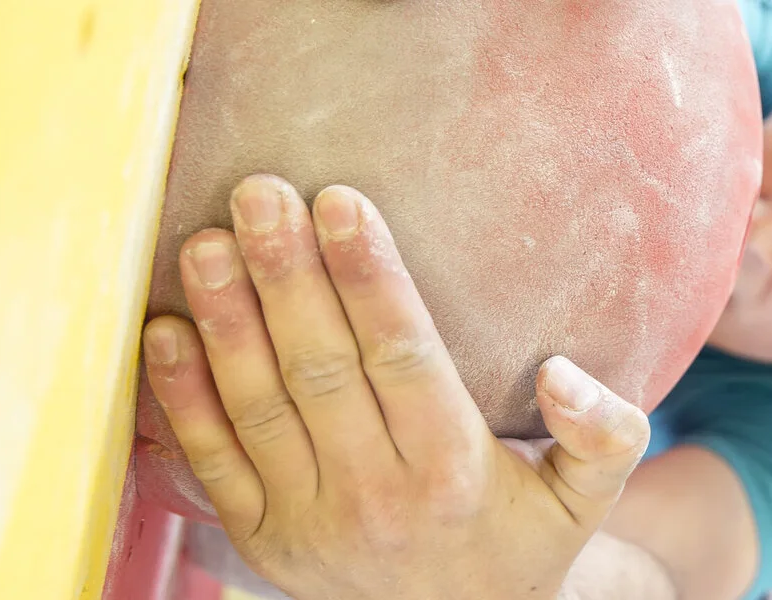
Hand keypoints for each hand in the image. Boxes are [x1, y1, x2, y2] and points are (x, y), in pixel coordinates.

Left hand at [139, 175, 648, 599]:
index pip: (404, 358)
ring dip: (226, 318)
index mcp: (454, 471)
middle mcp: (377, 497)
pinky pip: (213, 458)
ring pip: (258, 405)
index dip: (370, 279)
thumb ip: (606, 432)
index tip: (342, 203)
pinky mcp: (260, 538)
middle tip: (260, 192)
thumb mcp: (590, 496)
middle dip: (287, 276)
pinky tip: (166, 325)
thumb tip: (562, 375)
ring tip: (206, 241)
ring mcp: (309, 521)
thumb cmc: (527, 537)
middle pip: (321, 369)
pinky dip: (182, 393)